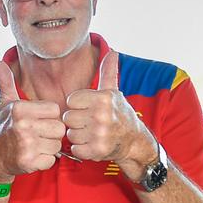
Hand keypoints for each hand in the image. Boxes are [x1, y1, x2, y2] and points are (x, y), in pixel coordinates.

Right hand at [0, 60, 64, 182]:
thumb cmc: (4, 129)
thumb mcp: (5, 105)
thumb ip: (6, 83)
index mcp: (20, 108)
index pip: (55, 110)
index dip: (48, 117)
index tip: (36, 121)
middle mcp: (23, 125)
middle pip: (59, 128)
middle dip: (50, 134)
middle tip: (36, 135)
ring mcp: (26, 144)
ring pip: (57, 145)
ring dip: (48, 148)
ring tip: (34, 146)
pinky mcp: (29, 162)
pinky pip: (51, 160)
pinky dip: (44, 161)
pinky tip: (32, 156)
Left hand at [63, 51, 155, 174]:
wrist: (134, 142)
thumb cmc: (120, 115)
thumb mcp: (114, 92)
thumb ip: (108, 72)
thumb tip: (112, 52)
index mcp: (103, 98)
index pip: (71, 100)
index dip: (78, 106)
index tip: (89, 109)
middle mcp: (102, 115)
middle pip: (68, 117)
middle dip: (77, 122)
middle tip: (91, 123)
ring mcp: (100, 134)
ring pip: (70, 134)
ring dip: (79, 136)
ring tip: (93, 133)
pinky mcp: (97, 150)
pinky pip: (75, 149)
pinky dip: (82, 149)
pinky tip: (93, 144)